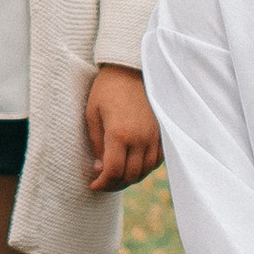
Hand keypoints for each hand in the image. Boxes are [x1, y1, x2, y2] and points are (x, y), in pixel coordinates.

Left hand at [84, 64, 160, 191]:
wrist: (130, 68)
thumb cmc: (107, 88)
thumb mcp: (92, 114)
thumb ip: (96, 143)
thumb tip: (99, 167)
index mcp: (120, 134)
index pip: (114, 171)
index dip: (103, 183)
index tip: (93, 185)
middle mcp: (140, 138)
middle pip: (131, 175)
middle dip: (115, 184)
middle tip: (103, 182)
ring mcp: (154, 135)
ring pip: (146, 170)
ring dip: (131, 178)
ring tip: (117, 175)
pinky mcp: (162, 132)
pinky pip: (157, 160)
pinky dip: (145, 167)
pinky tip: (133, 164)